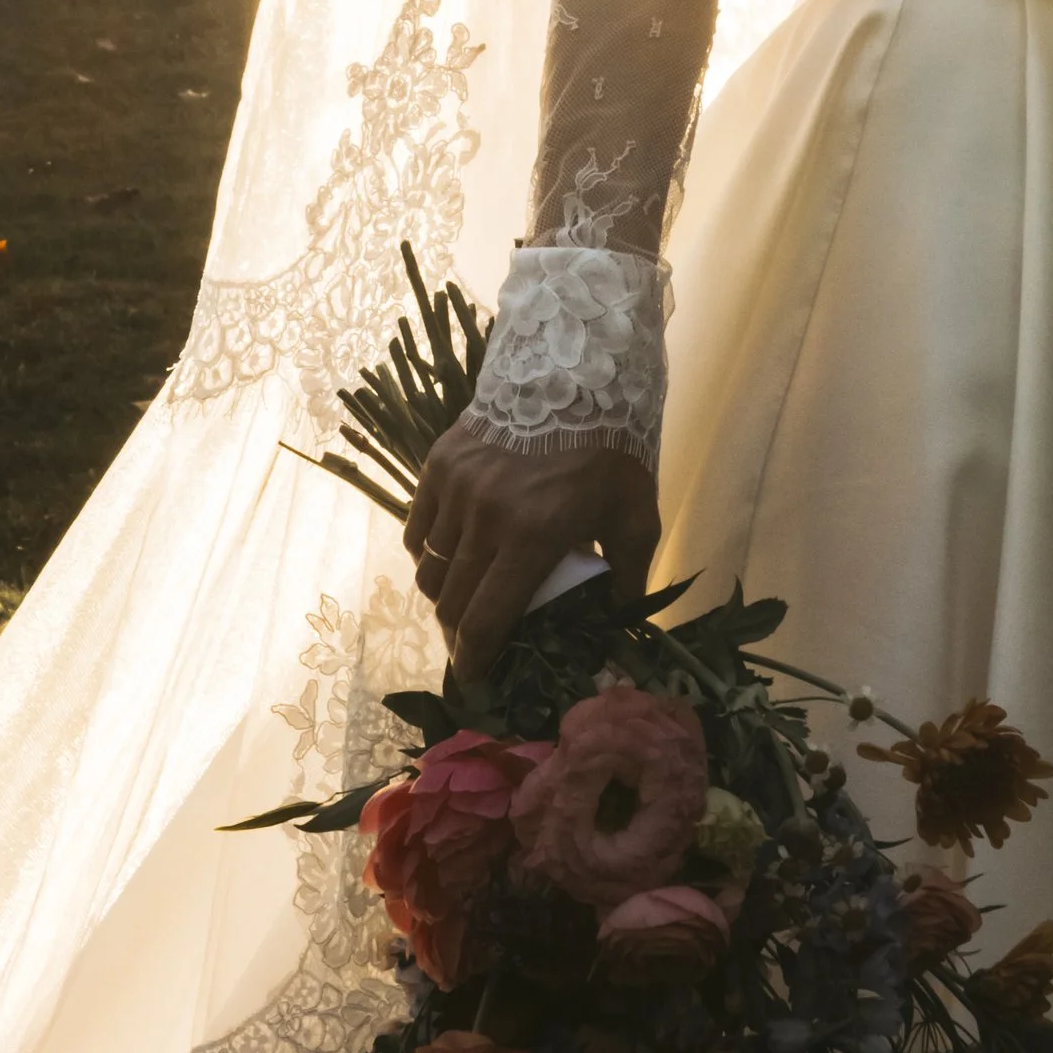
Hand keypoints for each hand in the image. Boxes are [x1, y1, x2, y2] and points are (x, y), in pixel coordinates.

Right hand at [403, 418, 659, 678]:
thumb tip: (620, 631)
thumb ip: (626, 578)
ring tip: (465, 599)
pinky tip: (451, 554)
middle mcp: (484, 517)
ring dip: (443, 594)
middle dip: (458, 634)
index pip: (485, 619)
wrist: (577, 372)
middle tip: (473, 644)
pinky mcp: (439, 464)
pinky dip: (429, 551)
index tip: (474, 679)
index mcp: (531, 536)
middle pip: (449, 601)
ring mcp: (456, 488)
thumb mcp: (635, 517)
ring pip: (428, 568)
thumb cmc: (611, 450)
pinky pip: (418, 528)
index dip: (474, 659)